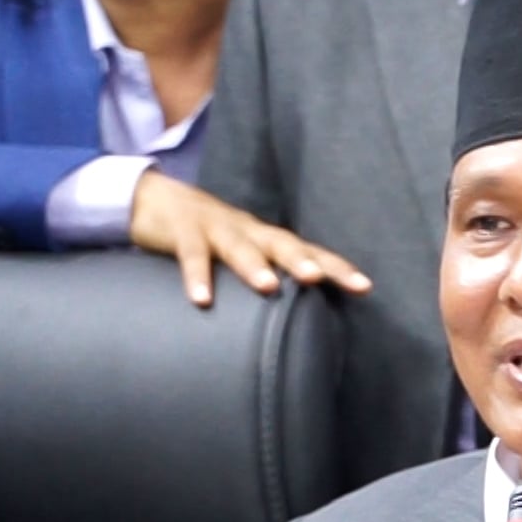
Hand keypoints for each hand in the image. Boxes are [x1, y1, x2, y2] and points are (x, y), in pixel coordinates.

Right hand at [129, 170, 370, 305]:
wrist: (157, 199)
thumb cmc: (210, 238)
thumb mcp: (243, 256)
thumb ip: (267, 280)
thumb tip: (300, 322)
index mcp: (268, 240)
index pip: (310, 252)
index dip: (337, 267)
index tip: (365, 287)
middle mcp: (249, 231)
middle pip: (282, 243)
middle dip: (303, 261)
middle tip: (319, 279)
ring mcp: (216, 228)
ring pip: (239, 246)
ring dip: (254, 265)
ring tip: (268, 288)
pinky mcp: (183, 231)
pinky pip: (192, 254)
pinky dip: (197, 276)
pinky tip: (202, 300)